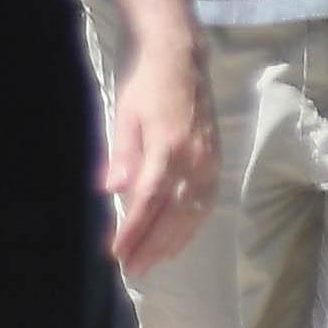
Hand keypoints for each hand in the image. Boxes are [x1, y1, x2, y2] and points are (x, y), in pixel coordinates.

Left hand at [102, 37, 217, 275]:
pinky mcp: (215, 160)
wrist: (181, 58)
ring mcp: (209, 162)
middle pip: (173, 214)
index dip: (133, 231)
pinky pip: (206, 202)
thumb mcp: (124, 115)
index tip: (116, 253)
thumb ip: (121, 155)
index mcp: (169, 149)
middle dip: (152, 245)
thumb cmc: (145, 85)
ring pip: (193, 213)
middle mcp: (195, 160)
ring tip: (153, 261)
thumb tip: (111, 191)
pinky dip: (192, 225)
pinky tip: (178, 238)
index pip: (148, 201)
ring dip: (173, 241)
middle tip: (131, 269)